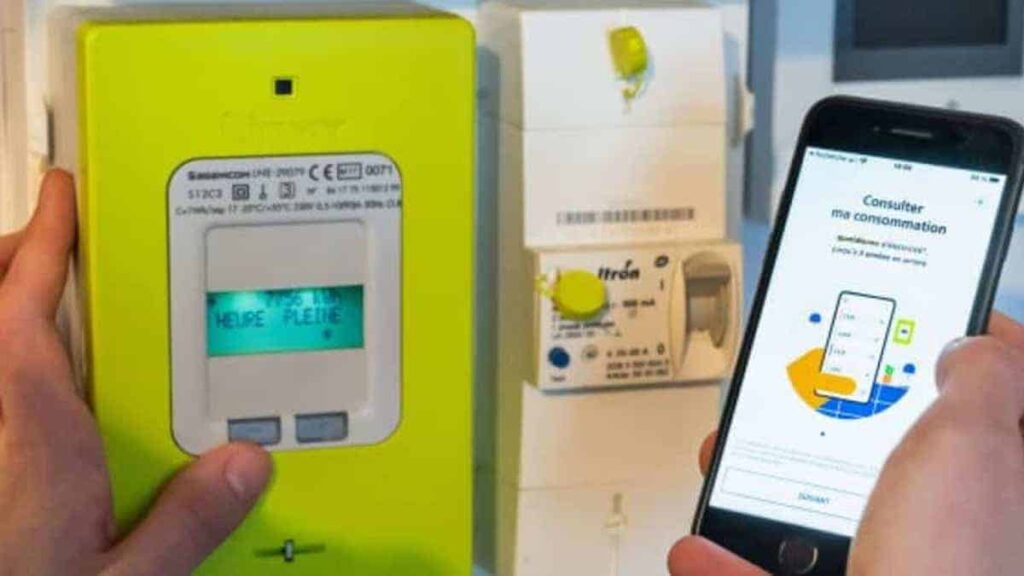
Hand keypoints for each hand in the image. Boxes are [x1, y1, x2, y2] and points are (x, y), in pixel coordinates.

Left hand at [0, 171, 272, 575]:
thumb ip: (187, 523)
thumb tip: (246, 464)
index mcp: (23, 428)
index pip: (21, 306)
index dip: (44, 240)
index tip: (61, 194)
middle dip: (14, 261)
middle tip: (55, 238)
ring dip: (9, 305)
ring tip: (48, 294)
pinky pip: (1, 382)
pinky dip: (14, 355)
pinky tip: (52, 391)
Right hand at [669, 313, 1023, 575]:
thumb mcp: (968, 446)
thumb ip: (981, 380)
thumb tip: (975, 347)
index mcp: (1012, 479)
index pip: (1016, 390)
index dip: (979, 342)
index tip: (939, 316)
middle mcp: (974, 529)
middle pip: (919, 447)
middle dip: (854, 411)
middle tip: (824, 383)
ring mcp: (916, 568)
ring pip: (845, 512)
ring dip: (778, 486)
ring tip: (740, 458)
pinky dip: (740, 566)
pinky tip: (704, 553)